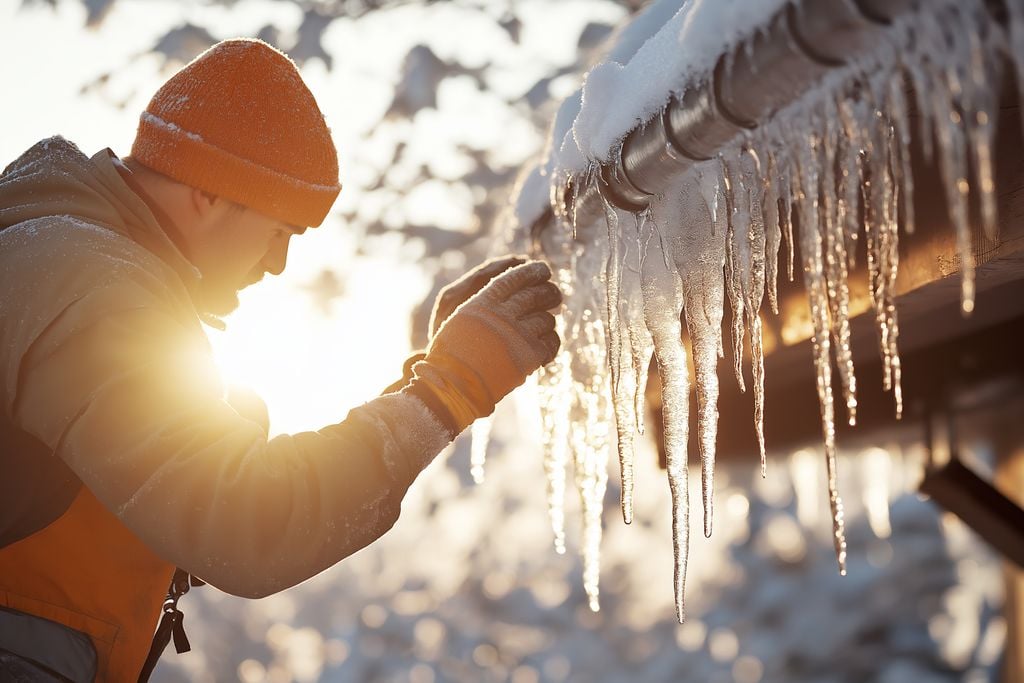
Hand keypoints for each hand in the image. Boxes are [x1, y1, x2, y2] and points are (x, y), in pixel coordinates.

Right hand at [413, 261, 561, 432]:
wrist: (453, 388)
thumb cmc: (452, 355)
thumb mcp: (461, 319)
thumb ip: (485, 303)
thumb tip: (511, 292)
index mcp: (483, 303)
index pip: (514, 277)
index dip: (532, 271)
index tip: (543, 270)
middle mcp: (501, 315)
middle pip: (536, 295)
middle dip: (549, 293)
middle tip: (553, 295)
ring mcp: (517, 335)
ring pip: (546, 319)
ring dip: (548, 321)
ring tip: (546, 324)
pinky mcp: (530, 357)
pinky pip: (551, 343)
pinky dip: (551, 343)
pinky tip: (546, 346)